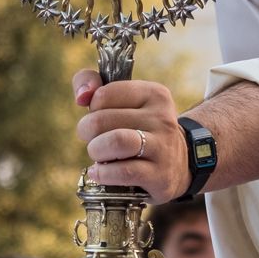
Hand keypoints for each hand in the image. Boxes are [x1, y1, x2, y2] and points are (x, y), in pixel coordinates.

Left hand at [73, 70, 188, 203]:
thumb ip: (91, 82)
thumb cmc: (138, 128)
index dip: (92, 109)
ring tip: (98, 156)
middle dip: (87, 133)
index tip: (100, 117)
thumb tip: (81, 96)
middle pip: (102, 120)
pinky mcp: (160, 175)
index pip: (103, 95)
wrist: (177, 163)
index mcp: (153, 94)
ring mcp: (163, 147)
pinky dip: (103, 174)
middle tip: (94, 139)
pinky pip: (122, 172)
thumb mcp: (123, 100)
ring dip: (96, 151)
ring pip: (115, 142)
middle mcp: (161, 118)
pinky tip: (101, 173)